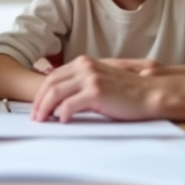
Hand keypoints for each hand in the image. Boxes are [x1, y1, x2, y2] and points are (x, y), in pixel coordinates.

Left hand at [31, 55, 159, 122]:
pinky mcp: (96, 92)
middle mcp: (84, 67)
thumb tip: (63, 98)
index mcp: (84, 63)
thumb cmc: (128, 91)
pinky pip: (69, 104)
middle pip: (50, 84)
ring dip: (45, 109)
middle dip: (39, 101)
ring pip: (55, 93)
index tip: (37, 107)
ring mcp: (90, 78)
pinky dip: (61, 114)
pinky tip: (61, 122)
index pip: (53, 77)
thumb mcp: (101, 80)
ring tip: (42, 121)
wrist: (150, 94)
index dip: (42, 93)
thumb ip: (83, 83)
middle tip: (35, 117)